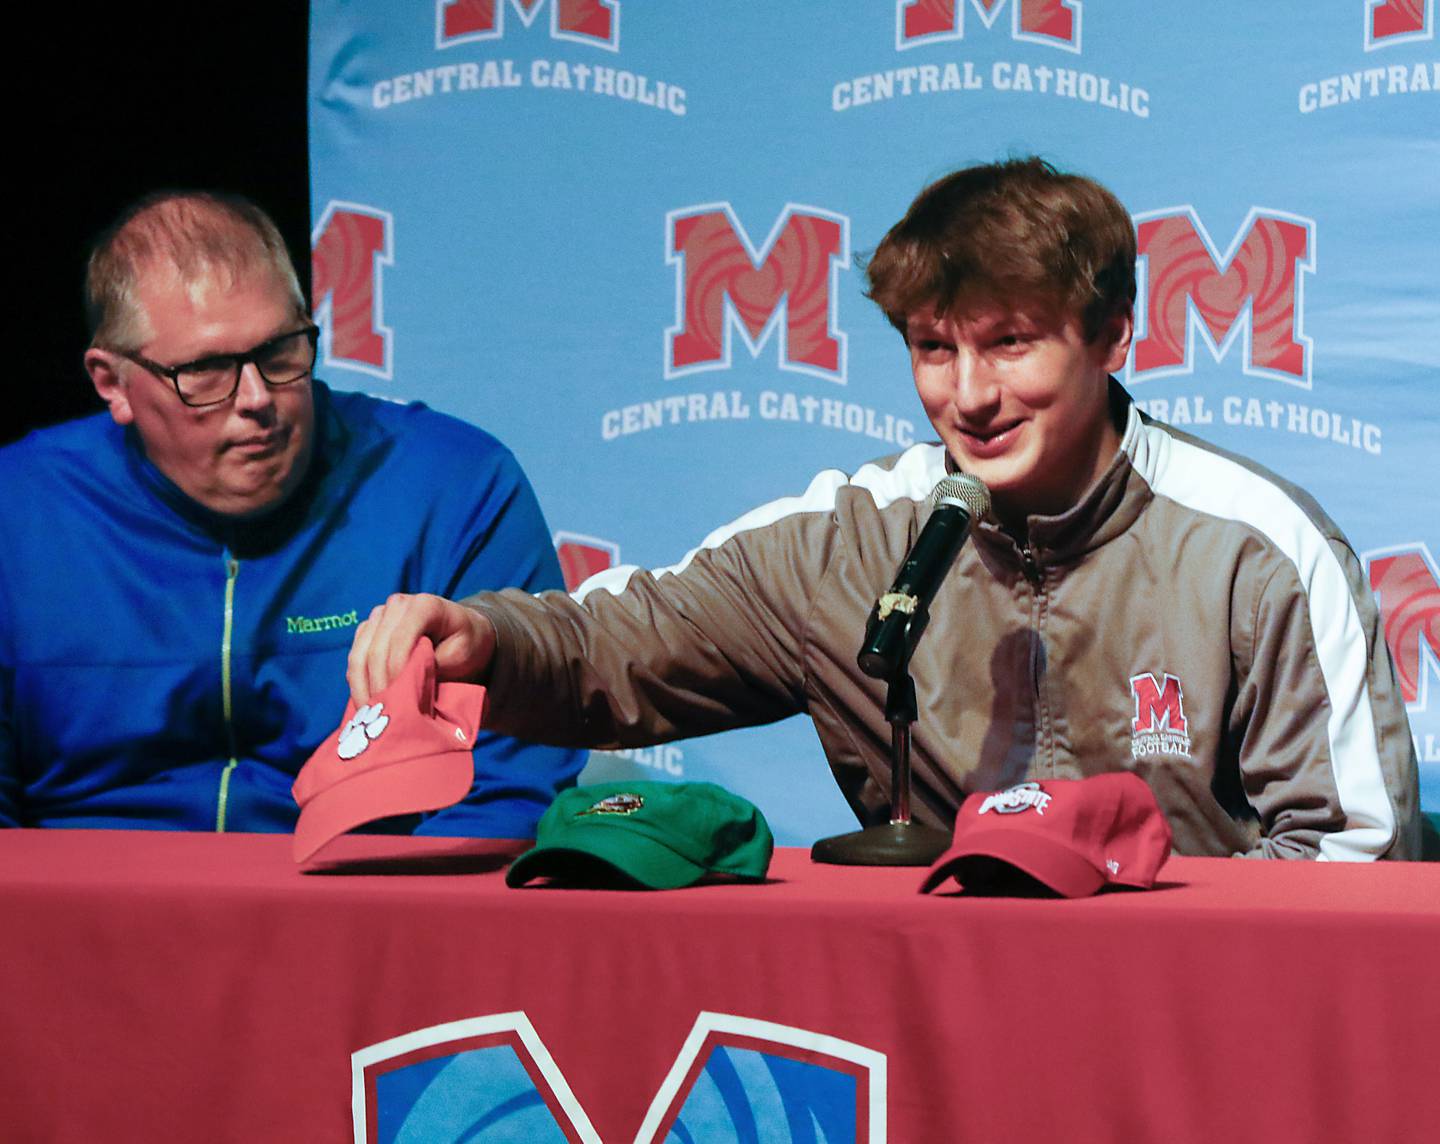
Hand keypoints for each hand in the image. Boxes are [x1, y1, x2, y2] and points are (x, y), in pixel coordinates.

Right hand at [347, 593, 496, 705]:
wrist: (462, 632)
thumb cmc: (466, 644)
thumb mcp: (462, 654)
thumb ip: (435, 663)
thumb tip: (407, 682)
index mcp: (424, 605)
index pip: (400, 639)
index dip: (395, 670)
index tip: (399, 699)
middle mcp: (397, 605)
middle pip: (376, 648)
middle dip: (379, 684)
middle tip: (383, 715)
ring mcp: (380, 616)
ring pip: (360, 653)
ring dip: (363, 687)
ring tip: (370, 714)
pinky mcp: (369, 630)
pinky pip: (355, 658)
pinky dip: (358, 682)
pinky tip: (366, 704)